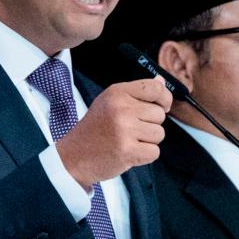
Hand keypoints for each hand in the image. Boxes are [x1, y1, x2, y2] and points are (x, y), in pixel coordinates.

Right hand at [57, 77, 171, 187]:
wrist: (74, 156)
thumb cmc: (95, 129)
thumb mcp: (110, 102)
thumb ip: (137, 92)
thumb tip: (161, 81)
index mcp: (117, 93)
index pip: (156, 88)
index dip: (165, 99)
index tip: (162, 107)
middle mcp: (121, 108)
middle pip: (159, 114)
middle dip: (150, 124)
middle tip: (129, 130)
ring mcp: (125, 130)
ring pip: (159, 134)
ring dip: (147, 141)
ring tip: (127, 141)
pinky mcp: (128, 151)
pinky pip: (154, 152)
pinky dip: (145, 156)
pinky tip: (128, 152)